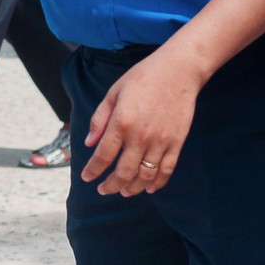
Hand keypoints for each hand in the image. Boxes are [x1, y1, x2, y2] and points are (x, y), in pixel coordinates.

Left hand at [80, 47, 204, 196]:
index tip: (86, 178)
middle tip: (103, 190)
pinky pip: (166, 170)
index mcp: (121, 122)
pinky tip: (149, 188)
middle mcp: (140, 136)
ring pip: (145, 175)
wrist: (177, 72)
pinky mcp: (177, 143)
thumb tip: (89, 143)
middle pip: (123, 172)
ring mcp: (161, 142)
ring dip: (132, 188)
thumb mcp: (113, 93)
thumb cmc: (142, 78)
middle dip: (111, 185)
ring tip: (124, 191)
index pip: (103, 155)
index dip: (93, 170)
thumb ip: (100, 119)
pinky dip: (157, 183)